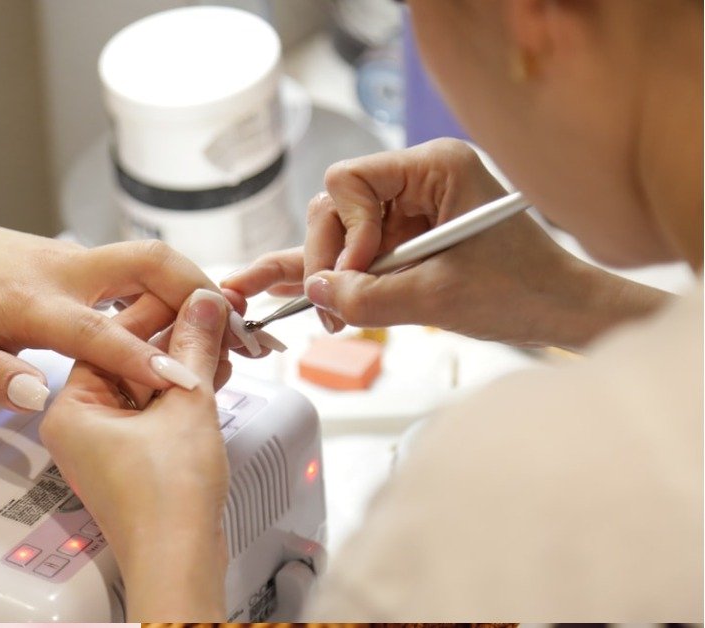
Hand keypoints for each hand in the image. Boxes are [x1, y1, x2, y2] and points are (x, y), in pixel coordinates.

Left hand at [0, 202, 239, 411]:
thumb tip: (41, 395)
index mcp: (28, 301)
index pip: (98, 331)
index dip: (144, 359)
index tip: (186, 381)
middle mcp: (61, 270)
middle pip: (148, 262)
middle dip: (199, 290)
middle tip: (240, 330)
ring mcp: (72, 259)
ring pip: (148, 260)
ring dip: (194, 288)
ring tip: (230, 328)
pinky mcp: (76, 260)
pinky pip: (134, 269)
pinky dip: (170, 289)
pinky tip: (185, 319)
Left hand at [40, 288, 230, 620]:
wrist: (179, 563)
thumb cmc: (164, 502)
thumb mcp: (186, 406)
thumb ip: (194, 347)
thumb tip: (203, 305)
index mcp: (71, 407)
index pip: (109, 337)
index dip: (158, 310)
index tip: (190, 294)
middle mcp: (81, 424)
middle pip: (128, 359)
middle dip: (176, 338)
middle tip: (211, 315)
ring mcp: (106, 443)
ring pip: (146, 384)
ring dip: (184, 364)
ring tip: (221, 341)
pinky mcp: (131, 459)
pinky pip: (154, 409)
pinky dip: (183, 392)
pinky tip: (214, 372)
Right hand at [224, 139, 666, 348]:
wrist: (563, 312)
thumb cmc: (522, 293)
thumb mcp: (438, 298)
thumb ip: (369, 296)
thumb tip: (315, 290)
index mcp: (435, 167)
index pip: (349, 180)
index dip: (343, 231)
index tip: (358, 274)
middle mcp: (418, 178)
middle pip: (337, 205)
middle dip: (329, 258)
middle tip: (332, 308)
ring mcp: (410, 208)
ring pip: (340, 231)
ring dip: (330, 273)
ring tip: (327, 316)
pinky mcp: (407, 238)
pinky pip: (357, 251)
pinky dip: (334, 273)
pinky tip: (288, 289)